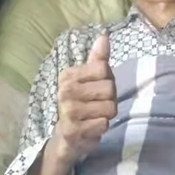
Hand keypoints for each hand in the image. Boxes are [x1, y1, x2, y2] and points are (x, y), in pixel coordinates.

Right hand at [51, 34, 116, 166]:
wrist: (66, 137)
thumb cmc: (82, 104)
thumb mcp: (89, 80)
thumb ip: (98, 60)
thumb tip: (104, 37)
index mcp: (68, 75)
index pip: (104, 68)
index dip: (108, 80)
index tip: (97, 89)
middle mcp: (65, 91)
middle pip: (110, 89)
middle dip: (109, 100)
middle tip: (96, 106)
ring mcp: (68, 111)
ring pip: (109, 108)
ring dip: (106, 115)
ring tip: (93, 117)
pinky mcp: (73, 130)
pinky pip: (103, 124)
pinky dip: (101, 128)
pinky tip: (90, 128)